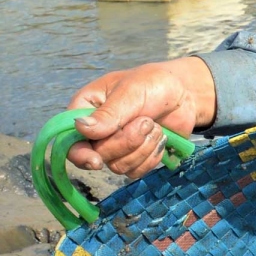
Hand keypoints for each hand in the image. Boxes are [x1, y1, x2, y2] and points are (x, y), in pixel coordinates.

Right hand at [65, 58, 215, 178]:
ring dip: (142, 148)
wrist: (185, 93)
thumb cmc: (154, 83)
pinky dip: (151, 157)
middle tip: (147, 121)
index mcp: (86, 108)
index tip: (96, 161)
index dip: (80, 154)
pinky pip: (136, 172)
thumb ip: (109, 112)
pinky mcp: (134, 157)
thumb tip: (81, 128)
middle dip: (127, 141)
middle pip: (98, 155)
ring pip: (118, 166)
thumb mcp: (131, 91)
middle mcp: (95, 131)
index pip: (70, 139)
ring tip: (155, 126)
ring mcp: (115, 147)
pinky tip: (160, 139)